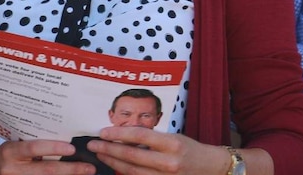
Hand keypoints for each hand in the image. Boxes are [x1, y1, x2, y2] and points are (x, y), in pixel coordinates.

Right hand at [0, 140, 94, 174]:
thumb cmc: (3, 154)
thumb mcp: (14, 144)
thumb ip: (34, 145)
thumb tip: (64, 142)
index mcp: (10, 151)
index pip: (34, 148)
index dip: (53, 148)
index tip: (73, 148)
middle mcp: (11, 169)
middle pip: (45, 170)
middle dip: (70, 170)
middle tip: (89, 168)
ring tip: (84, 174)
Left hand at [88, 128, 229, 174]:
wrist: (209, 168)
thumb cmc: (190, 149)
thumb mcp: (174, 138)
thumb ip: (151, 139)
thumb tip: (124, 137)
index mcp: (172, 144)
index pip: (140, 136)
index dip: (119, 133)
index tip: (103, 132)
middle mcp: (169, 162)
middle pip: (131, 155)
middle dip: (109, 149)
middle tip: (93, 144)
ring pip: (131, 171)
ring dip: (112, 163)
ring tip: (100, 156)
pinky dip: (124, 174)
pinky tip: (115, 168)